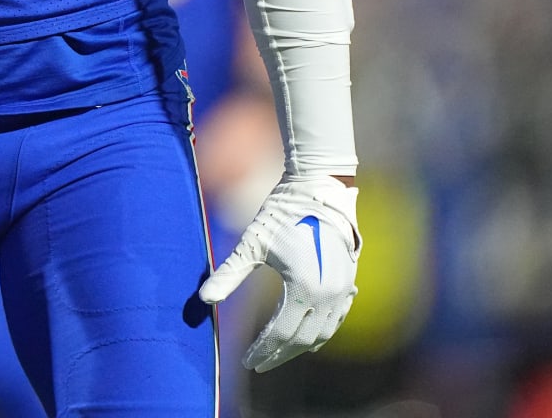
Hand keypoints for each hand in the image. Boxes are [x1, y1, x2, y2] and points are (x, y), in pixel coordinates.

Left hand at [197, 175, 359, 371]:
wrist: (318, 188)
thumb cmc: (281, 213)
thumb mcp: (251, 244)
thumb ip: (229, 274)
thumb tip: (203, 299)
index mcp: (303, 288)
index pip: (281, 334)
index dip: (263, 351)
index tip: (246, 362)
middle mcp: (328, 294)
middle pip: (303, 339)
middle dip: (279, 354)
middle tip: (258, 363)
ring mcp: (342, 289)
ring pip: (323, 332)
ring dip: (301, 346)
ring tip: (279, 354)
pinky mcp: (348, 280)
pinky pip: (337, 318)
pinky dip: (322, 331)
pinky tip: (310, 337)